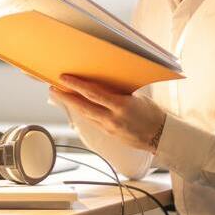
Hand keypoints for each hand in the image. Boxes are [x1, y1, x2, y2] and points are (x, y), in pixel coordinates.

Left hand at [50, 74, 166, 152]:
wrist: (161, 137)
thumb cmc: (152, 114)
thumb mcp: (136, 98)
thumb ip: (118, 92)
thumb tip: (102, 83)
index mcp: (121, 106)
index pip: (93, 93)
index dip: (77, 85)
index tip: (64, 78)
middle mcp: (112, 118)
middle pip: (83, 106)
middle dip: (66, 97)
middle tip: (53, 88)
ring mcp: (109, 128)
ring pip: (85, 115)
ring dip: (71, 105)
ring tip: (60, 95)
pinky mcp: (109, 134)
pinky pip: (92, 121)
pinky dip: (83, 112)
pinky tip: (76, 106)